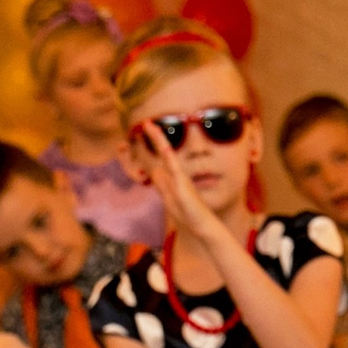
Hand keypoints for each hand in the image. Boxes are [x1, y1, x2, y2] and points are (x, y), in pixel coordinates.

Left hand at [132, 122, 239, 251]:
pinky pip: (175, 168)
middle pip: (164, 151)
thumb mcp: (168, 198)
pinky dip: (169, 157)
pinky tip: (163, 147)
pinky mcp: (183, 185)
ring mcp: (180, 177)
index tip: (146, 130)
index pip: (161, 157)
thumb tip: (155, 170)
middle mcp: (177, 173)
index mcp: (172, 176)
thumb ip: (162, 185)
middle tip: (146, 123)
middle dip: (155, 136)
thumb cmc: (187, 213)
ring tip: (150, 127)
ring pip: (168, 155)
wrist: (201, 224)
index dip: (154, 144)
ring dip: (159, 140)